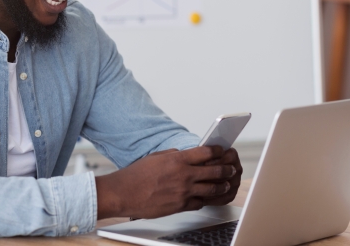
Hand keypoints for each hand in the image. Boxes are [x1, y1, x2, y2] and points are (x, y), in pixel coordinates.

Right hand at [95, 146, 236, 219]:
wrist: (125, 193)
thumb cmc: (137, 175)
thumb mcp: (157, 157)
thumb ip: (174, 155)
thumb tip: (184, 155)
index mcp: (177, 160)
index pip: (206, 152)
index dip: (218, 151)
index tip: (222, 151)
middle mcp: (184, 175)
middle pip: (214, 171)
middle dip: (226, 169)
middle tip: (231, 168)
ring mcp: (183, 192)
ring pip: (212, 189)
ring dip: (222, 186)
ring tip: (226, 184)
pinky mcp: (180, 206)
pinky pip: (200, 202)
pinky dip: (205, 199)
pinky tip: (208, 197)